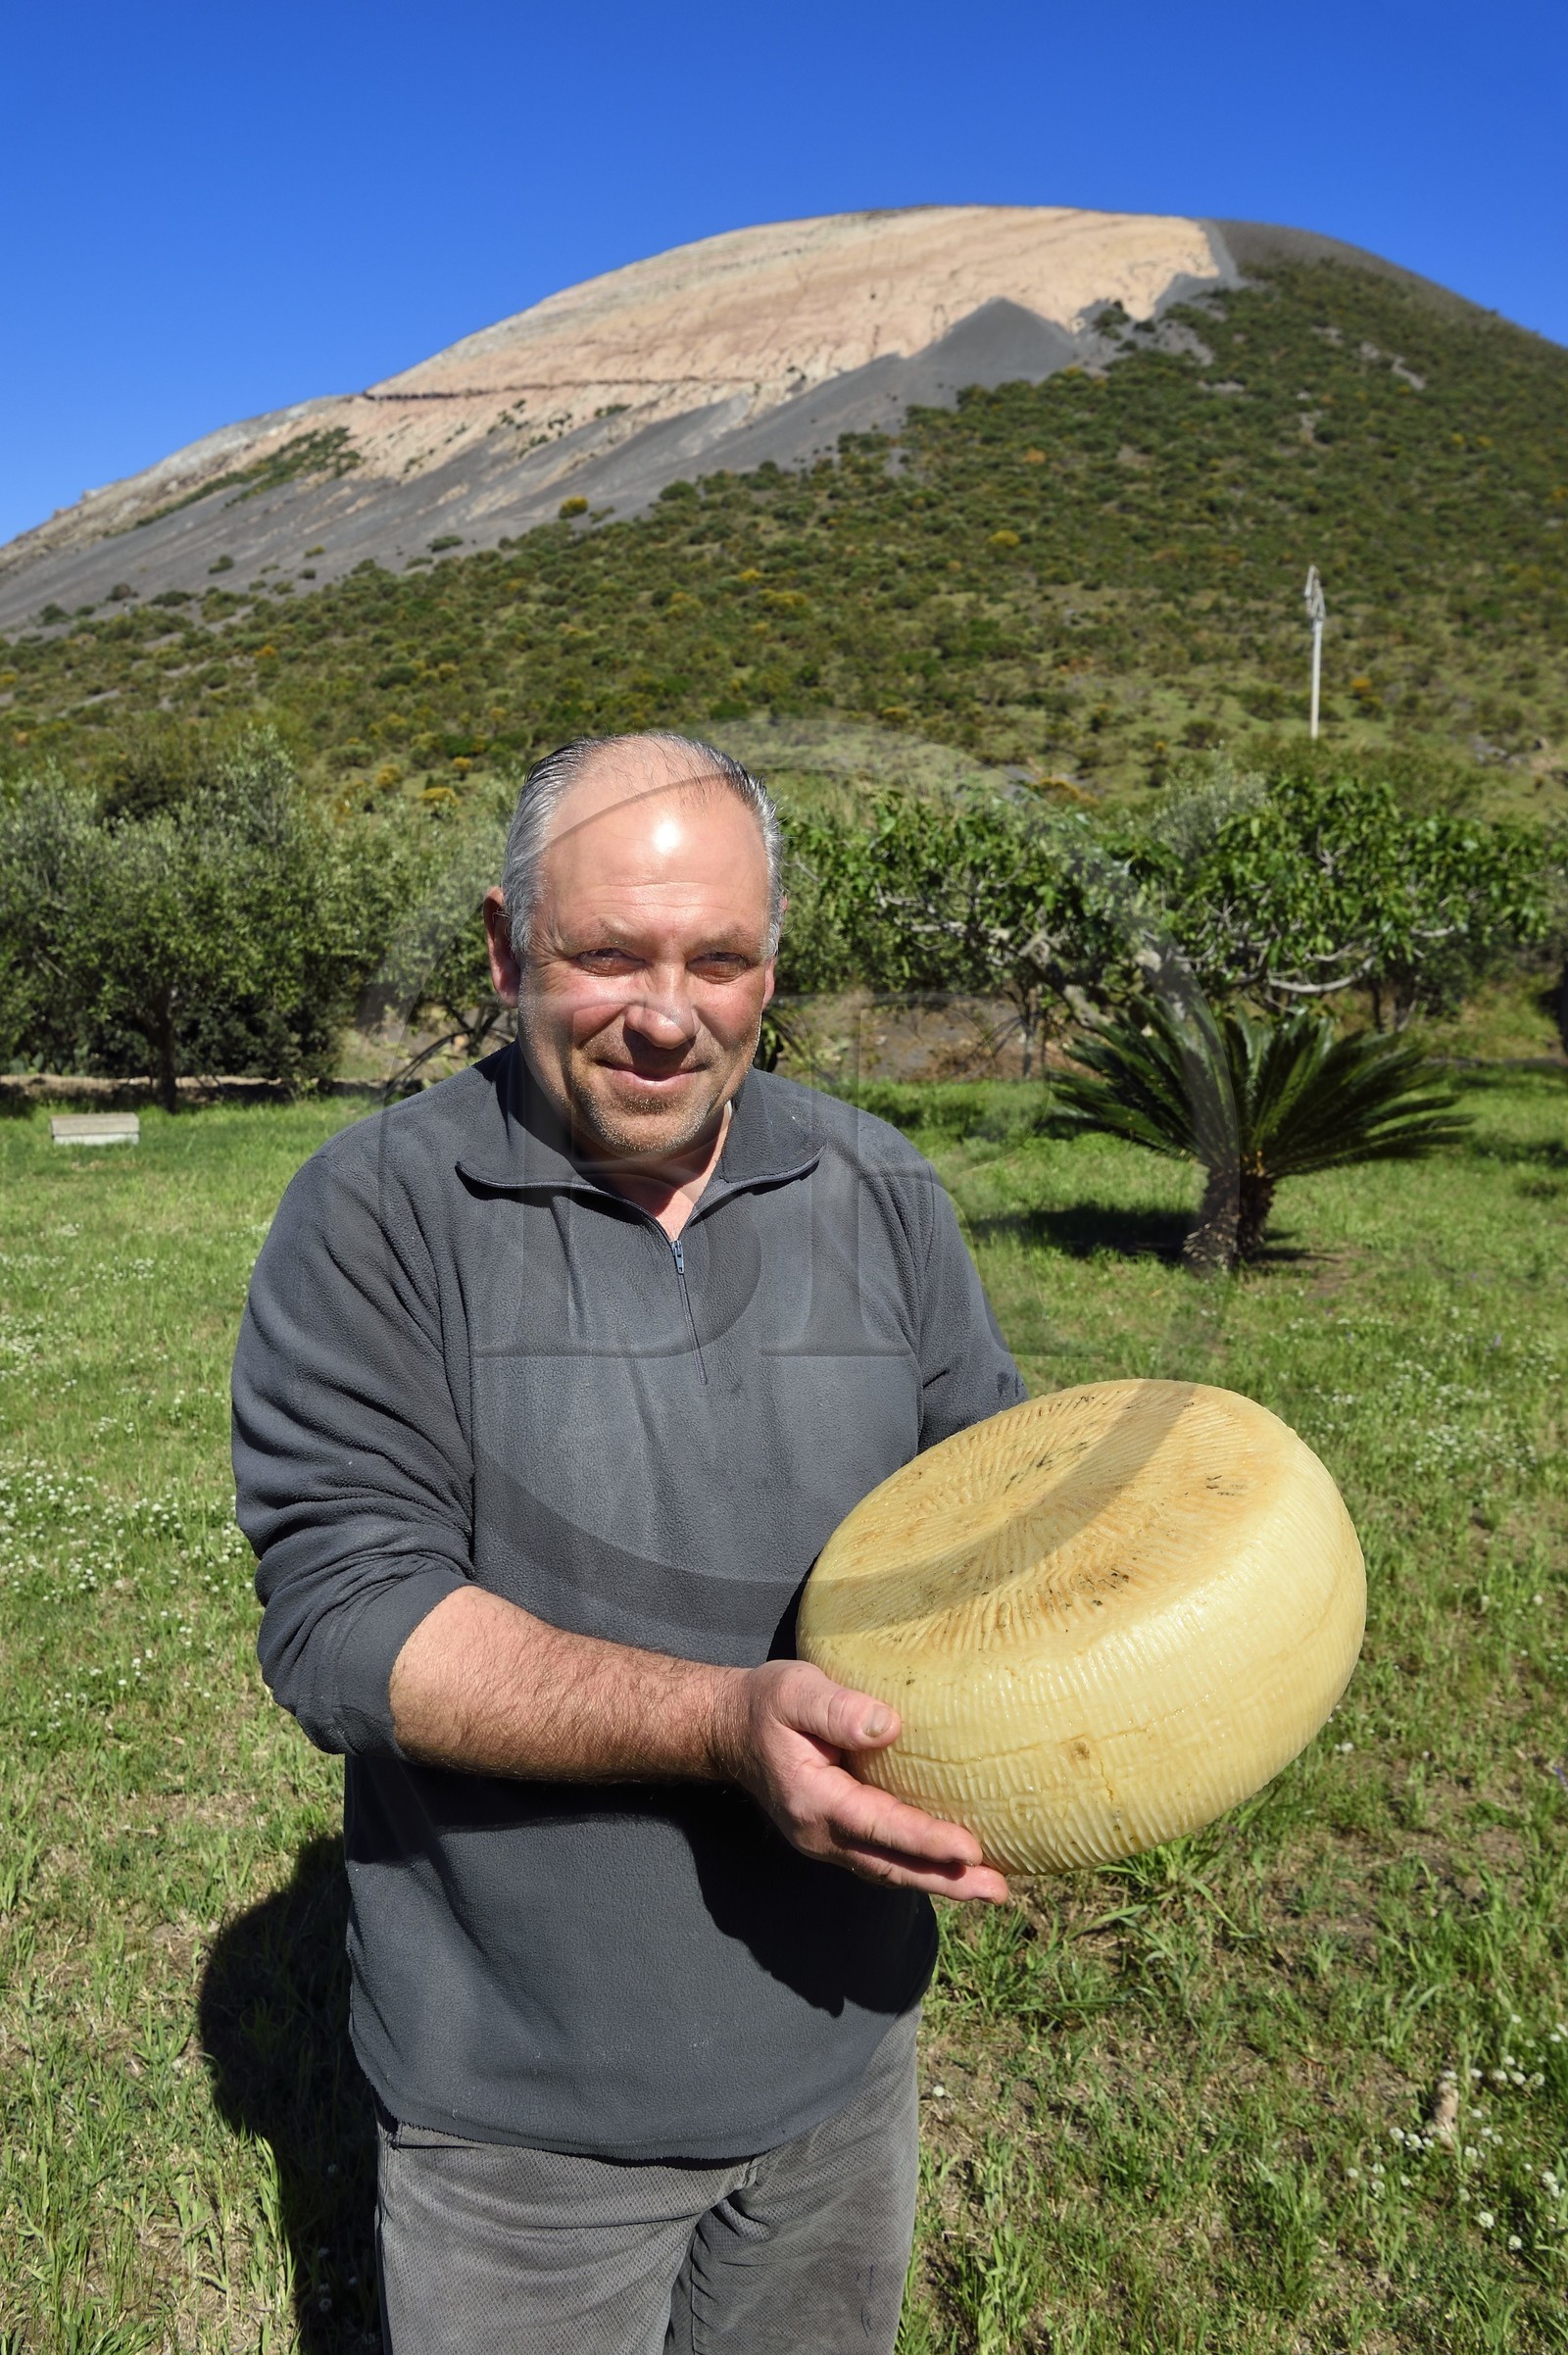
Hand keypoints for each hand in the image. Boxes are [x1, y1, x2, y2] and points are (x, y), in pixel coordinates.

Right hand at [710, 1659, 1009, 1903]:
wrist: (729, 1731)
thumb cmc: (766, 1704)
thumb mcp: (795, 1691)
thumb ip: (838, 1709)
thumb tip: (890, 1727)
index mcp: (813, 1799)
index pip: (879, 1826)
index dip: (925, 1840)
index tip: (970, 1849)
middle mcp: (820, 1833)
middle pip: (891, 1866)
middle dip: (946, 1881)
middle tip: (999, 1890)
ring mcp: (827, 1842)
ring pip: (889, 1870)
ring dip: (939, 1882)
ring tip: (991, 1888)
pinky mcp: (837, 1837)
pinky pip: (882, 1860)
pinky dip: (919, 1869)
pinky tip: (953, 1868)